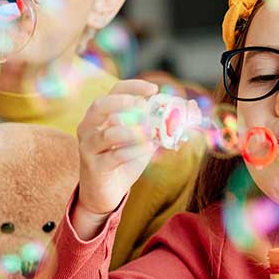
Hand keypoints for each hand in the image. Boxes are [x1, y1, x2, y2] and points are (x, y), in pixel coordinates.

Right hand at [74, 80, 159, 235]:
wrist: (106, 192)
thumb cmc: (123, 161)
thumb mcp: (141, 139)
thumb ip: (157, 125)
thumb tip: (189, 108)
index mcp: (101, 115)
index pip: (114, 91)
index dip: (133, 86)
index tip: (154, 89)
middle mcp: (89, 127)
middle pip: (101, 106)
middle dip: (124, 103)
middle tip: (144, 107)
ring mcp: (89, 147)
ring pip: (109, 133)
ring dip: (133, 132)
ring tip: (151, 133)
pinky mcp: (94, 166)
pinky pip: (115, 155)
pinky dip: (134, 151)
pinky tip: (148, 149)